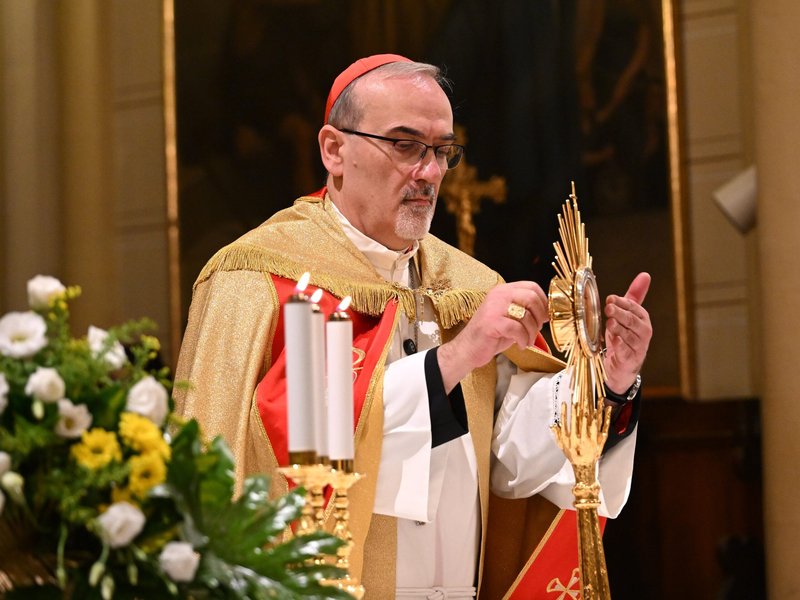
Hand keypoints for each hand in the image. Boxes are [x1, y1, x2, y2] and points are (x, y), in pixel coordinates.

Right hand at [437, 281, 548, 392]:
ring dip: (532, 332)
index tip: (544, 316)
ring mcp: (494, 307)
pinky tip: (520, 345)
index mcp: (503, 290)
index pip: (531, 286)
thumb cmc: (491, 335)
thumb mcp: (509, 317)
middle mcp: (498, 295)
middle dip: (540, 316)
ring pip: (526, 315)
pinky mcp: (492, 322)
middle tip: (538, 329)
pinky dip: (523, 339)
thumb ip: (524, 310)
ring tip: (527, 341)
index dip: (543, 301)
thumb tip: (546, 312)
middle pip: (531, 297)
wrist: (468, 349)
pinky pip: (517, 329)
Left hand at [603, 272, 651, 393]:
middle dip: (620, 313)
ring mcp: (638, 347)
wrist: (621, 366)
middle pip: (632, 320)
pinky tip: (613, 340)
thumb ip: (633, 297)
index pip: (634, 308)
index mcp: (642, 319)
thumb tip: (645, 275)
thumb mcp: (627, 315)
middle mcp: (644, 332)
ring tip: (610, 322)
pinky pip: (625, 351)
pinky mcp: (630, 359)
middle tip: (608, 307)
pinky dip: (619, 345)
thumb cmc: (623, 337)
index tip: (610, 298)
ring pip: (629, 335)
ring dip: (619, 328)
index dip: (622, 302)